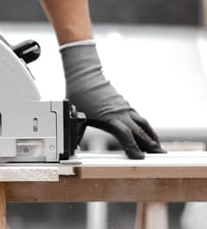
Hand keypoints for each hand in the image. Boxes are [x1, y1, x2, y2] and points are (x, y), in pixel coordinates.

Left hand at [60, 41, 164, 158]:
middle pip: (139, 131)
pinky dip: (145, 126)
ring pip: (143, 123)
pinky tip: (148, 132)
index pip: (125, 135)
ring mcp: (124, 107)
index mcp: (109, 117)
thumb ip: (77, 129)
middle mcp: (120, 112)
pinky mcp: (124, 104)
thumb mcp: (76, 114)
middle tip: (160, 156)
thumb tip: (72, 143)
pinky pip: (139, 117)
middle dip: (150, 144)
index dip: (133, 147)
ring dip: (151, 135)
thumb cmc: (79, 94)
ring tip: (158, 147)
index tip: (140, 158)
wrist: (84, 75)